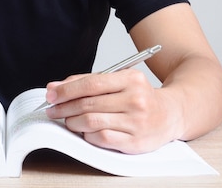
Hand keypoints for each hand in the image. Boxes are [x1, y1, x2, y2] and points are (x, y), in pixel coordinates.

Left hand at [44, 69, 176, 153]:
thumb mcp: (119, 81)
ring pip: (92, 122)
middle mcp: (136, 99)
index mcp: (131, 79)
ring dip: (73, 122)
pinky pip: (101, 139)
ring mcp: (137, 122)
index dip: (66, 89)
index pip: (91, 83)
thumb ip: (88, 82)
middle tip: (52, 109)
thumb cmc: (138, 97)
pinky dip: (87, 135)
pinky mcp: (135, 142)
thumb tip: (55, 87)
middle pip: (89, 103)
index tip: (51, 94)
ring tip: (68, 120)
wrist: (170, 114)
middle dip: (64, 107)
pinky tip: (85, 131)